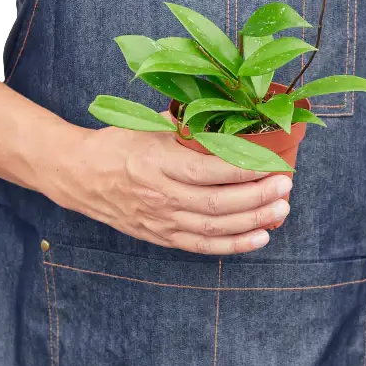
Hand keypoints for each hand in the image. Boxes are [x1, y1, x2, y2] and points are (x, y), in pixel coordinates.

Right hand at [42, 125, 291, 254]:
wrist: (80, 174)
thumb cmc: (117, 145)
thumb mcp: (148, 124)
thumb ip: (187, 124)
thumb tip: (226, 119)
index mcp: (157, 162)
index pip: (209, 170)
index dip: (244, 169)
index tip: (272, 162)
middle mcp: (160, 195)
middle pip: (217, 204)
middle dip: (257, 197)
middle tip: (286, 187)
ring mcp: (160, 220)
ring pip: (214, 228)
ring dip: (252, 222)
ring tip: (281, 210)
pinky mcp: (160, 236)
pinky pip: (201, 246)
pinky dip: (232, 245)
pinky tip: (259, 237)